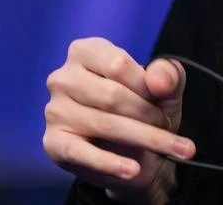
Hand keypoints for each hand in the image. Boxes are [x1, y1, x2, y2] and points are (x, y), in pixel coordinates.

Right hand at [43, 37, 194, 204]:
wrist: (132, 151)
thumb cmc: (144, 108)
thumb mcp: (165, 87)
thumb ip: (168, 75)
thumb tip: (157, 80)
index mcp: (86, 52)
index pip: (118, 64)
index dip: (147, 86)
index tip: (166, 101)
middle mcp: (64, 77)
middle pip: (112, 95)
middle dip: (148, 114)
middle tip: (168, 126)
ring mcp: (55, 110)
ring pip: (104, 124)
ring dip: (143, 138)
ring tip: (167, 148)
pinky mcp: (54, 142)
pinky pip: (82, 153)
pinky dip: (111, 164)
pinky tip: (133, 170)